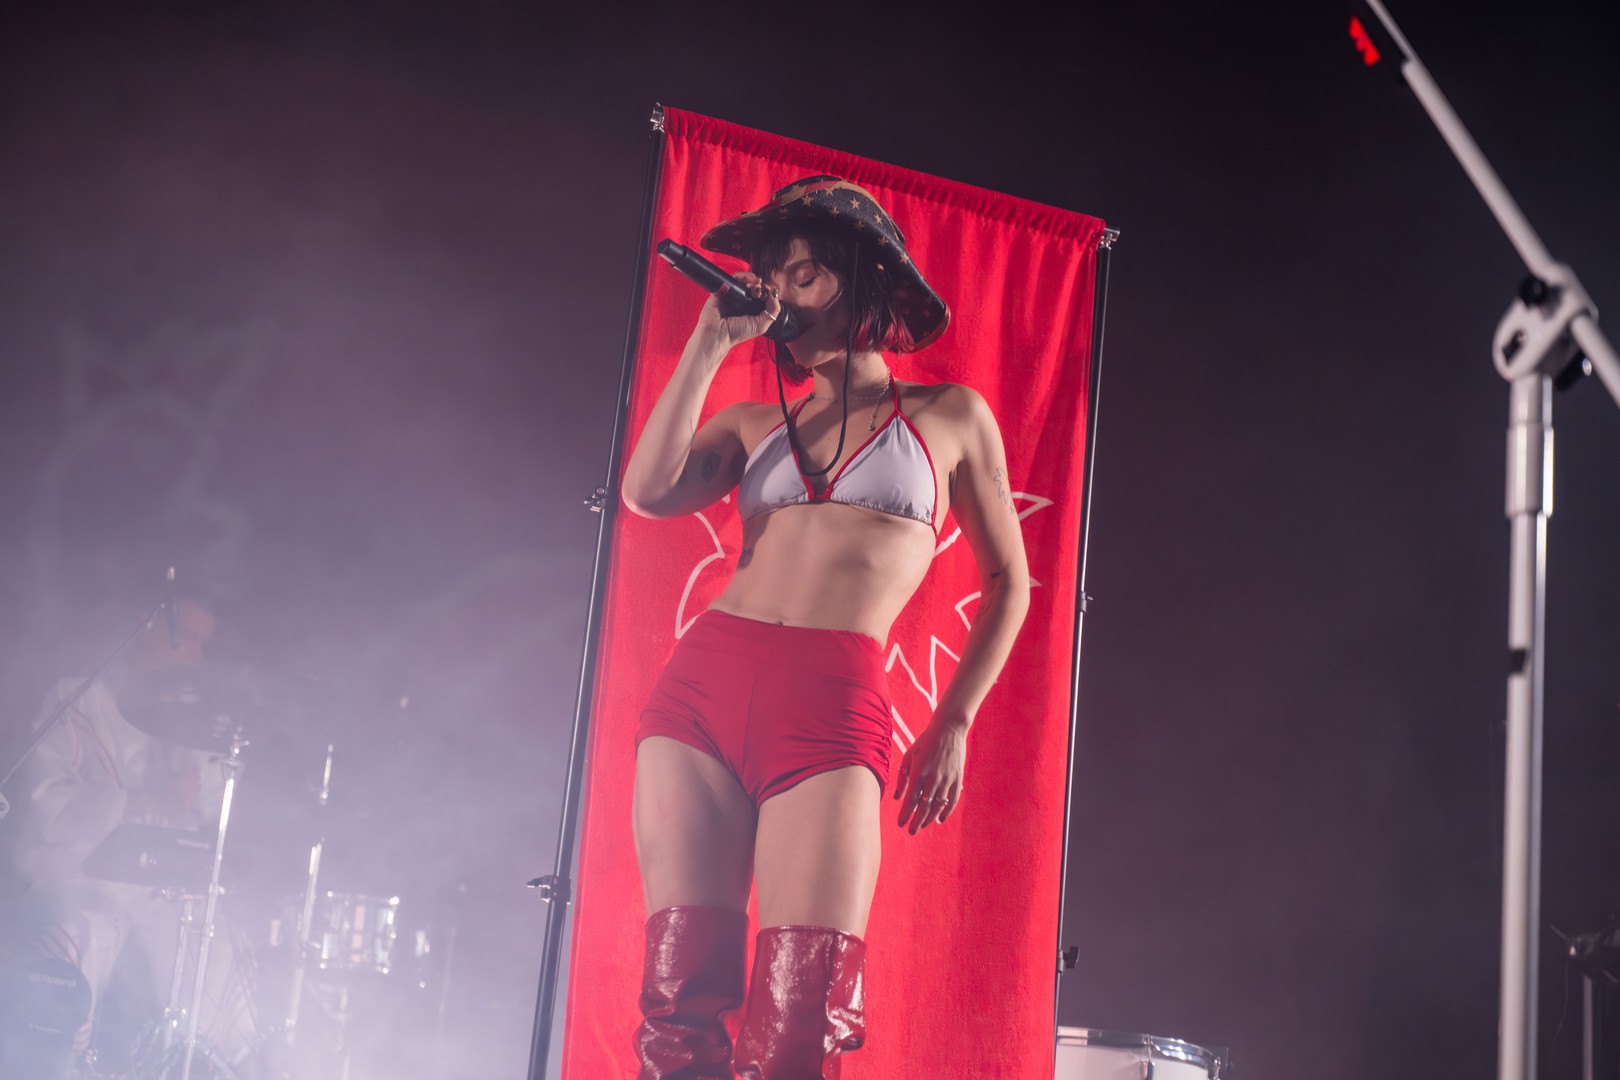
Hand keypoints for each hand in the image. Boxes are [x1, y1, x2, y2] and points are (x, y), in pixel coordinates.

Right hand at [693, 271, 781, 352]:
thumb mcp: (761, 325)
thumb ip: (773, 311)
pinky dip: (745, 275)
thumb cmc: (737, 332)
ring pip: (747, 281)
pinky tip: (752, 279)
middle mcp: (745, 302)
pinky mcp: (725, 288)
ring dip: (754, 280)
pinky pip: (736, 278)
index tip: (771, 295)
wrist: (717, 333)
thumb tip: (775, 294)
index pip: (765, 297)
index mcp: (754, 310)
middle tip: (761, 292)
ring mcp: (735, 295)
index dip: (770, 294)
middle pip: (758, 287)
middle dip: (762, 287)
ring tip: (756, 285)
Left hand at [892, 716, 967, 834]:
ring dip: (929, 818)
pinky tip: (940, 819)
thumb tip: (896, 798)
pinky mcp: (957, 779)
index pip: (910, 800)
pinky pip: (952, 800)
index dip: (905, 814)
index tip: (900, 824)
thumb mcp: (909, 756)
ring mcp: (946, 779)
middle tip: (911, 831)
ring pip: (938, 806)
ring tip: (922, 825)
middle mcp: (932, 778)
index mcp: (918, 772)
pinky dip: (946, 812)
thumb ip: (902, 778)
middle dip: (916, 821)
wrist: (949, 729)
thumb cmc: (925, 741)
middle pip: (924, 807)